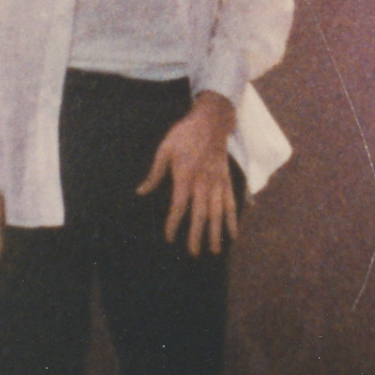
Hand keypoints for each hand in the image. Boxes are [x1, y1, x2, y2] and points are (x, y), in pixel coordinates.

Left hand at [136, 91, 237, 255]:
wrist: (211, 121)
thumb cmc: (184, 134)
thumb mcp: (164, 150)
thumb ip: (154, 173)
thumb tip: (141, 192)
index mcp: (185, 175)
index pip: (179, 206)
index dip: (173, 223)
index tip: (169, 237)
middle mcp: (203, 182)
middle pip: (200, 214)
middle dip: (196, 235)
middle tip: (193, 253)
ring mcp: (217, 182)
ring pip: (217, 213)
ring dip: (216, 233)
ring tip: (214, 251)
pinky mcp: (226, 180)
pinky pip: (231, 203)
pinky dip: (232, 219)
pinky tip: (233, 235)